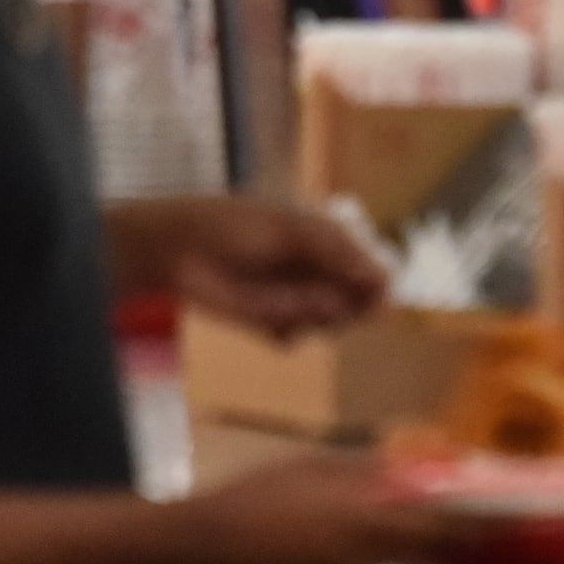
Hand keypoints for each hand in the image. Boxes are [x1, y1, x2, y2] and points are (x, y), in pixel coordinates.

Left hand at [113, 195, 386, 341]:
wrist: (177, 249)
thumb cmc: (233, 224)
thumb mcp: (291, 229)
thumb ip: (338, 252)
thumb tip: (387, 280)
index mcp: (327, 240)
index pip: (371, 269)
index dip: (375, 287)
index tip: (376, 299)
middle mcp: (317, 271)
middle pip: (356, 304)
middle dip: (343, 307)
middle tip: (316, 297)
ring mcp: (297, 299)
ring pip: (329, 325)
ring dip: (311, 316)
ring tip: (280, 298)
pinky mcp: (273, 324)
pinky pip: (296, 339)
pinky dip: (283, 329)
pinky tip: (260, 311)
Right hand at [183, 453, 454, 563]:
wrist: (219, 541)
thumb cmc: (265, 490)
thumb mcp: (317, 466)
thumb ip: (365, 474)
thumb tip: (405, 474)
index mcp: (369, 517)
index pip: (440, 525)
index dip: (476, 525)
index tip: (506, 519)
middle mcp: (370, 554)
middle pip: (424, 548)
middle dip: (444, 535)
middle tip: (458, 519)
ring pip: (389, 557)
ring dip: (391, 539)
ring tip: (356, 515)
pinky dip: (359, 553)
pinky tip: (323, 537)